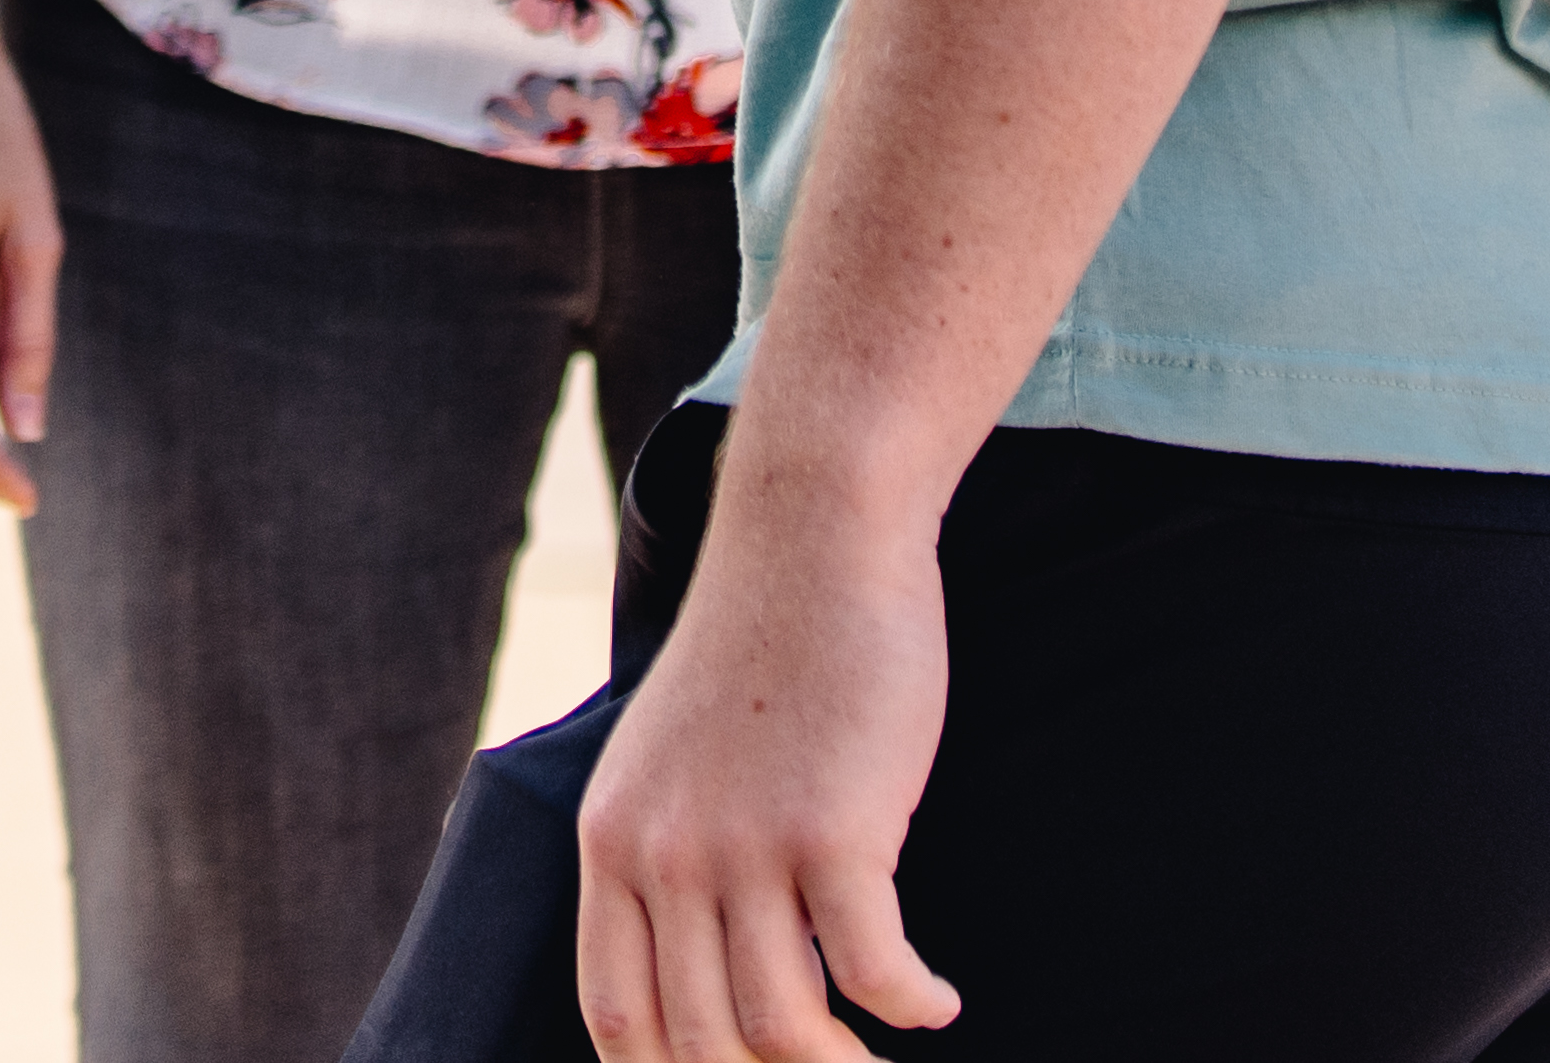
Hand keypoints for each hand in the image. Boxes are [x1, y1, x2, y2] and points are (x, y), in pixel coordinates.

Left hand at [574, 445, 964, 1058]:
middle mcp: (663, 854)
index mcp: (612, 841)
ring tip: (887, 1057)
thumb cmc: (761, 652)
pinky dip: (912, 1003)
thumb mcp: (669, 757)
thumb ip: (670, 853)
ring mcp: (744, 846)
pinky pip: (872, 970)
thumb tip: (712, 967)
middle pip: (702, 1043)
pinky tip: (937, 1000)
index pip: (617, 1017)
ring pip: (783, 1028)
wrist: (812, 538)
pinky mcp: (832, 829)